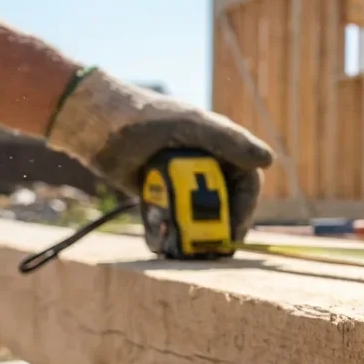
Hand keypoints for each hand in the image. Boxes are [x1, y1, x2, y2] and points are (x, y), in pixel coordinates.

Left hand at [44, 67, 273, 241]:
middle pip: (226, 203)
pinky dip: (171, 230)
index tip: (235, 230)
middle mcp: (206, 166)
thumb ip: (228, 141)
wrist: (94, 125)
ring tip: (188, 246)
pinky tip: (164, 239)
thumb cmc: (145, 117)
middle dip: (221, 225)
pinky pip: (173, 218)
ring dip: (195, 232)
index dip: (245, 207)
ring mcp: (182, 183)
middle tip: (214, 246)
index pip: (246, 181)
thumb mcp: (190, 125)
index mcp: (221, 147)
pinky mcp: (160, 196)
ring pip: (200, 214)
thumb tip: (268, 160)